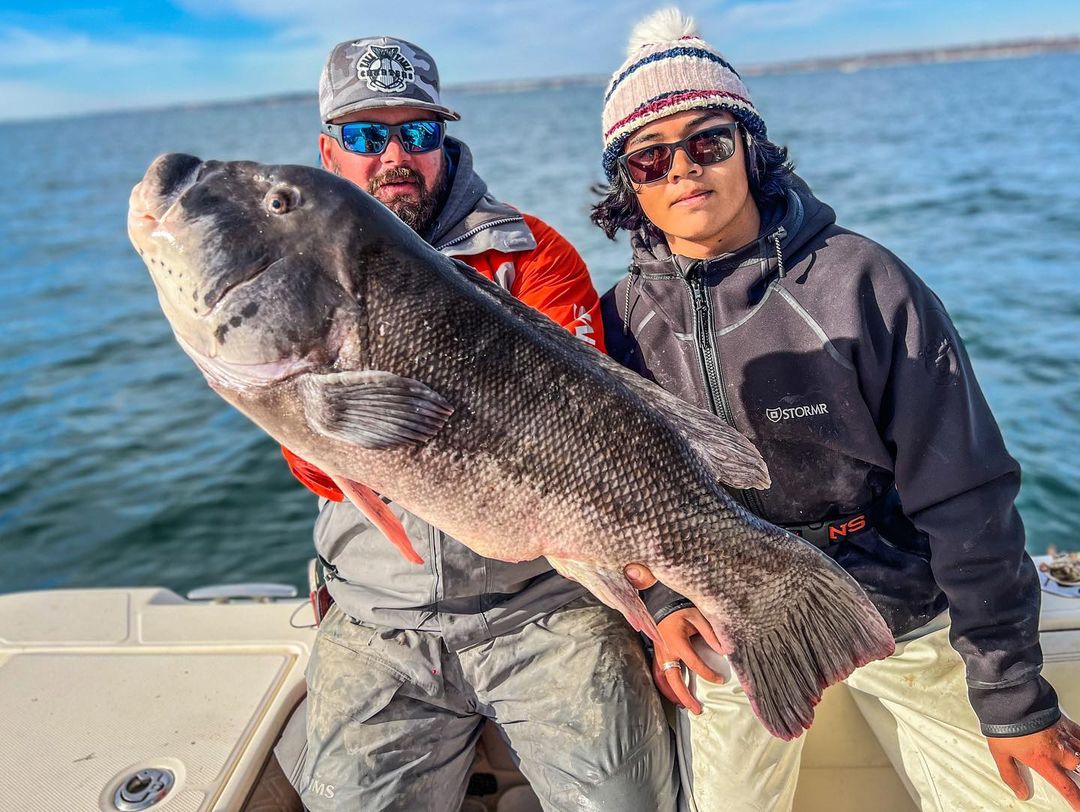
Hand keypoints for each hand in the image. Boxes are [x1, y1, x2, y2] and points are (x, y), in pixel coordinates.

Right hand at [625, 563, 727, 714]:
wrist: (659, 602)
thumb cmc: (679, 609)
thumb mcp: (698, 617)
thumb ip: (711, 634)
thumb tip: (724, 651)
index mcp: (678, 642)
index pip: (694, 664)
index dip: (709, 674)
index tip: (721, 679)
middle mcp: (666, 652)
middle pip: (675, 680)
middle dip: (686, 697)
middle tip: (697, 709)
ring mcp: (659, 654)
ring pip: (664, 680)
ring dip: (674, 695)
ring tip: (686, 707)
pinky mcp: (657, 654)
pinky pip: (659, 674)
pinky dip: (665, 686)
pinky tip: (673, 694)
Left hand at [988, 714, 1079, 808]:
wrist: (1012, 700)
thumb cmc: (1006, 725)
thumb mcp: (1001, 754)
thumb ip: (1011, 775)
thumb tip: (1020, 792)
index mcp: (1044, 762)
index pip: (1066, 788)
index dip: (1076, 801)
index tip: (1079, 807)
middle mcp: (1060, 753)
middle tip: (1075, 777)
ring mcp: (1065, 738)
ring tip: (1075, 762)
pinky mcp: (1067, 724)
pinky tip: (1078, 745)